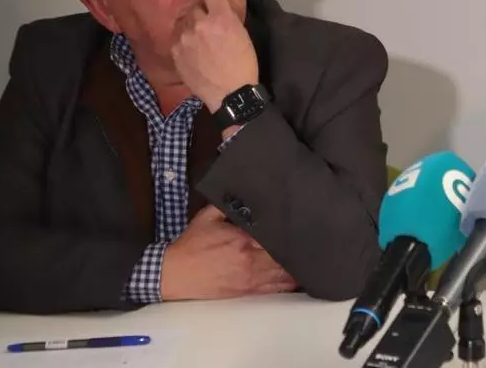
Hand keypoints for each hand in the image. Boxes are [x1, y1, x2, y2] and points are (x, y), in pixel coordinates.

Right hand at [160, 206, 296, 300]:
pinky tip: (299, 278)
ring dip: (297, 267)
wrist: (174, 273)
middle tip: (311, 241)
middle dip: (296, 249)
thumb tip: (245, 195)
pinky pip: (274, 289)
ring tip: (309, 258)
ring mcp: (250, 278)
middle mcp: (250, 260)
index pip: (274, 236)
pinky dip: (288, 284)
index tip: (303, 225)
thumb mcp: (207, 217)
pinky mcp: (247, 291)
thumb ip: (228, 205)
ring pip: (283, 274)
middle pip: (283, 256)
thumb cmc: (191, 245)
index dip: (289, 232)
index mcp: (242, 240)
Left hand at [171, 0, 258, 111]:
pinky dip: (183, 41)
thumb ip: (228, 18)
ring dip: (191, 26)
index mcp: (221, 17)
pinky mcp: (175, 51)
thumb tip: (218, 7)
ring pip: (184, 22)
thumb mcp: (242, 35)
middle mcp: (199, 23)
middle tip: (208, 25)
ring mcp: (184, 37)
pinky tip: (192, 51)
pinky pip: (177, 38)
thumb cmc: (243, 65)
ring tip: (198, 39)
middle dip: (202, 13)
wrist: (229, 94)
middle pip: (195, 7)